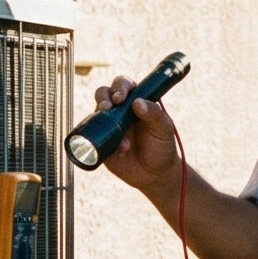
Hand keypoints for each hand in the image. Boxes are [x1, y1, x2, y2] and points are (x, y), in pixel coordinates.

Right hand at [92, 75, 180, 189]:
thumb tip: (137, 102)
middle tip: (107, 108)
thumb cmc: (162, 146)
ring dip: (100, 118)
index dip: (119, 87)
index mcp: (136, 100)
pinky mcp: (101, 142)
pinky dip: (103, 141)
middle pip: (104, 93)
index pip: (124, 85)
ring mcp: (109, 125)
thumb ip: (154, 114)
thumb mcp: (163, 129)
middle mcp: (120, 110)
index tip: (120, 98)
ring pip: (96, 113)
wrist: (154, 174)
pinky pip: (94, 136)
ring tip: (117, 134)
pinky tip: (121, 151)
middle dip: (103, 98)